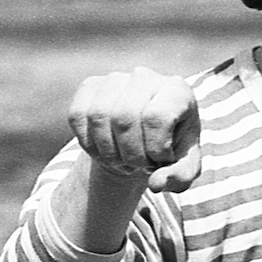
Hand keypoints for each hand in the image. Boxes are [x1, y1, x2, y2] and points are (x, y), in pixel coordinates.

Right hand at [67, 67, 200, 192]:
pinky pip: (77, 115)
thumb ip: (179, 177)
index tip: (160, 160)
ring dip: (108, 152)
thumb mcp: (184, 167)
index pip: (156, 117)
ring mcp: (115, 79)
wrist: (145, 138)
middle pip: (124, 118)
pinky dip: (89, 144)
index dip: (154, 148)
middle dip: (130, 154)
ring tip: (124, 161)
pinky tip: (106, 152)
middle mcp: (145, 77)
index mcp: (177, 90)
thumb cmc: (169, 149)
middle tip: (139, 165)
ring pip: (98, 116)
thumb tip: (156, 184)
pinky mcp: (90, 86)